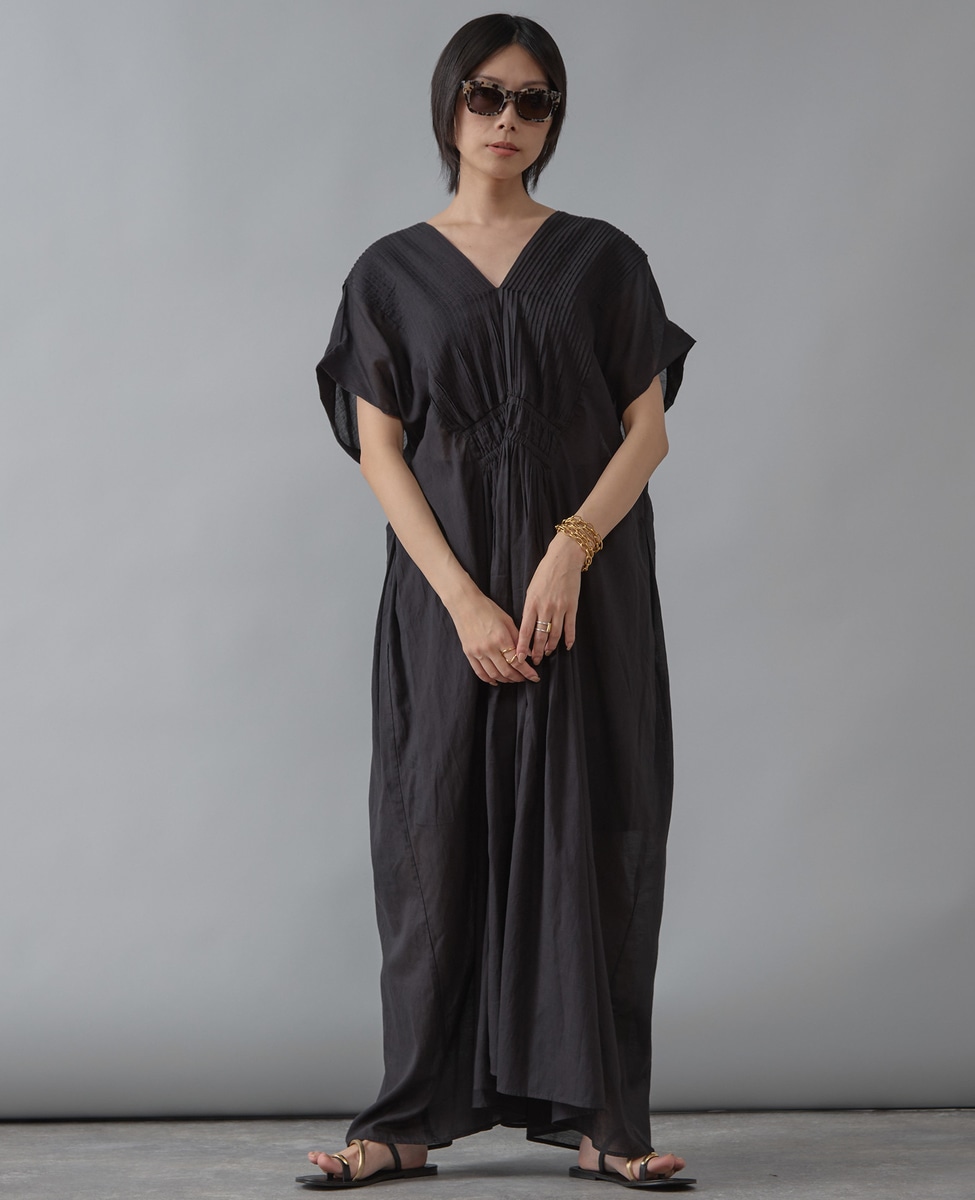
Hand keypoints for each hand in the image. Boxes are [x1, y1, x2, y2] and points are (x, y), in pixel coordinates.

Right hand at [446, 587, 541, 685]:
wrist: (464, 604)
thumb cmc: (487, 609)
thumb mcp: (507, 620)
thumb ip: (518, 638)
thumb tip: (529, 653)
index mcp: (501, 638)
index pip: (517, 661)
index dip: (528, 672)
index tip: (535, 677)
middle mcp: (489, 648)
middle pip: (507, 671)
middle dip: (518, 678)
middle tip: (525, 678)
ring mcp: (478, 652)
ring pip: (494, 674)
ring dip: (506, 680)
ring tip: (513, 679)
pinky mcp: (469, 654)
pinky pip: (480, 672)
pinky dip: (489, 679)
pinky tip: (496, 681)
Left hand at [516, 533, 584, 663]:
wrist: (564, 559)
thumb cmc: (545, 573)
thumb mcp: (531, 589)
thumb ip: (529, 608)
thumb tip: (528, 626)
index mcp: (532, 603)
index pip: (525, 630)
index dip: (522, 646)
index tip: (519, 658)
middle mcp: (545, 608)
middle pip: (540, 636)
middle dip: (536, 651)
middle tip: (535, 662)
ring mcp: (560, 608)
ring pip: (555, 634)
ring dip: (551, 647)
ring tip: (547, 653)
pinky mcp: (572, 606)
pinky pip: (570, 627)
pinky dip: (569, 639)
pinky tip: (567, 646)